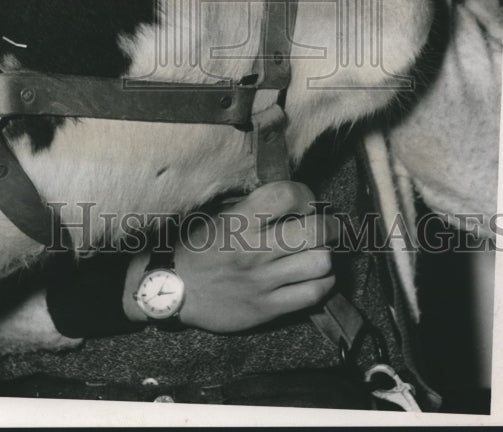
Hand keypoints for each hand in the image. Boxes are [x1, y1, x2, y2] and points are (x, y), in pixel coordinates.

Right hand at [123, 182, 335, 331]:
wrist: (173, 291)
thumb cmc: (194, 246)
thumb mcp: (215, 214)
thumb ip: (250, 206)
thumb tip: (288, 197)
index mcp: (239, 220)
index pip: (287, 195)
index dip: (305, 194)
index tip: (305, 201)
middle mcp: (254, 249)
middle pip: (315, 231)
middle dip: (329, 225)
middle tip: (326, 226)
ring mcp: (262, 281)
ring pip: (320, 264)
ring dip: (326, 255)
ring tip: (318, 252)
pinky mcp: (267, 309)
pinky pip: (313, 294)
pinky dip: (324, 283)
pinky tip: (316, 276)